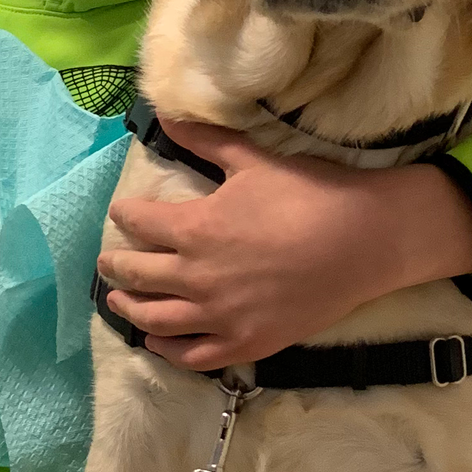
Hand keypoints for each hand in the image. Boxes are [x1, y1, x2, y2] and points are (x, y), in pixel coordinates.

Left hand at [98, 121, 471, 370]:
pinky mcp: (246, 343)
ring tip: (118, 301)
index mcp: (195, 228)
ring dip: (130, 308)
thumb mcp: (252, 159)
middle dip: (115, 265)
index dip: (124, 216)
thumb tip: (167, 116)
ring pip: (156, 319)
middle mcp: (197, 276)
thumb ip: (204, 141)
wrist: (365, 240)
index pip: (138, 223)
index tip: (122, 213)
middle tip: (106, 262)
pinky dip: (168, 349)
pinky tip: (156, 341)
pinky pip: (193, 355)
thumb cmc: (309, 194)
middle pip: (137, 274)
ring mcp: (221, 316)